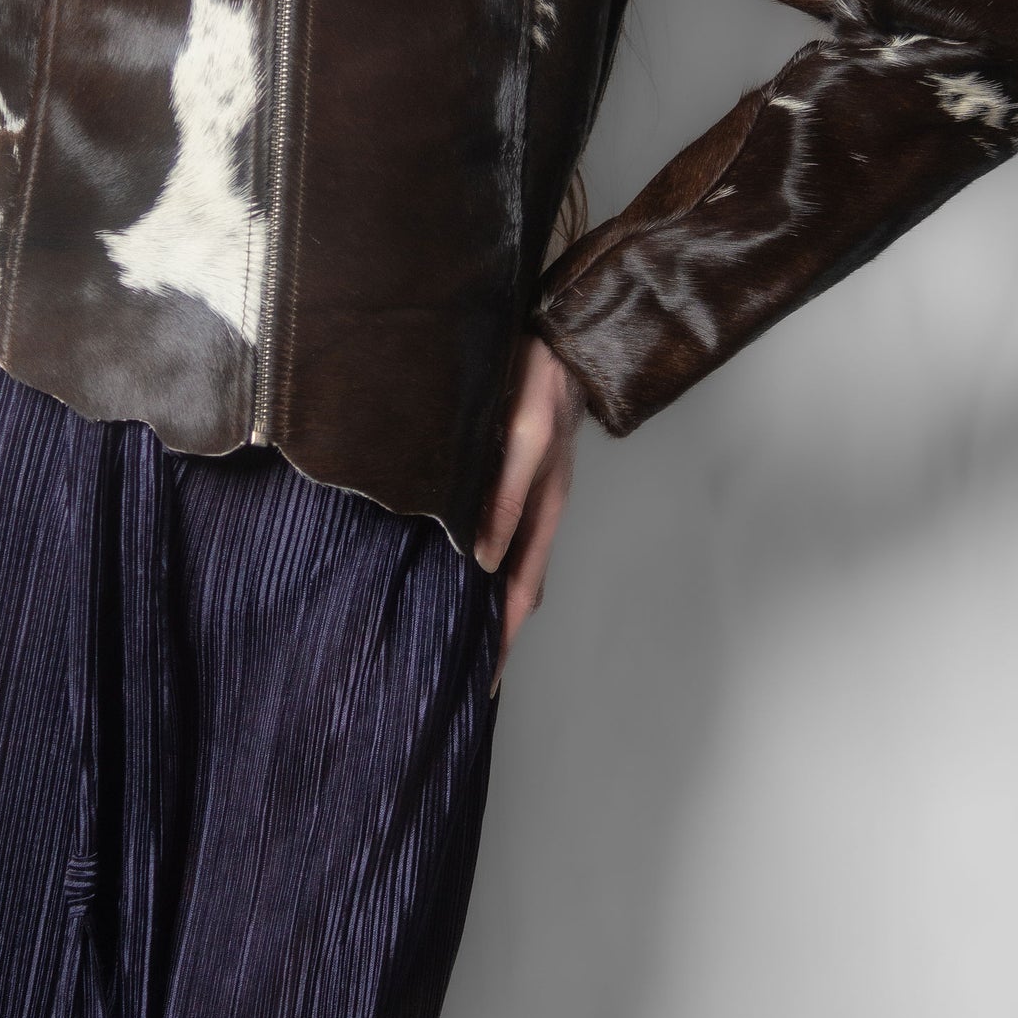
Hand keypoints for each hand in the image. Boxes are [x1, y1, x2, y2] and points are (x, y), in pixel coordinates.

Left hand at [475, 333, 584, 696]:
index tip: (484, 681)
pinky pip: (503, 534)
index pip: (520, 592)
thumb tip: (480, 557)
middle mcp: (539, 512)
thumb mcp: (523, 440)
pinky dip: (486, 562)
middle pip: (517, 588)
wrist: (558, 337)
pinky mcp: (518, 478)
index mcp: (545, 511)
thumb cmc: (541, 383)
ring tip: (460, 633)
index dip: (502, 637)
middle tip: (466, 674)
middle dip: (495, 632)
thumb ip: (503, 497)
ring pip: (510, 564)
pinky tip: (464, 566)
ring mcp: (531, 496)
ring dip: (489, 600)